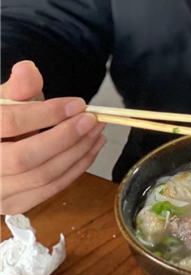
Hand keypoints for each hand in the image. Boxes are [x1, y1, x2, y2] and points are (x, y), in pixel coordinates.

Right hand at [0, 60, 106, 214]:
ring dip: (78, 152)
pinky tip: (91, 148)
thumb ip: (19, 86)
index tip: (78, 104)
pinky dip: (76, 169)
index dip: (46, 113)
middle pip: (26, 157)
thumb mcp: (5, 98)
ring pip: (42, 176)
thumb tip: (27, 69)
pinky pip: (50, 190)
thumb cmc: (2, 118)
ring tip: (98, 130)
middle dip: (66, 137)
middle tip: (93, 119)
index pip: (10, 123)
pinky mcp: (13, 205)